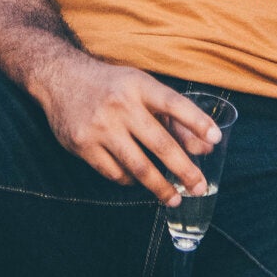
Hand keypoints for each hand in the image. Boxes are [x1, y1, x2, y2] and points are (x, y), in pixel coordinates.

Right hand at [32, 57, 220, 205]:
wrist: (60, 77)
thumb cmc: (111, 86)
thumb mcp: (141, 89)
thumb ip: (173, 118)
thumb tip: (205, 147)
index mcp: (138, 85)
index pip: (174, 103)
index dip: (197, 121)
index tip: (216, 139)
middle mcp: (120, 105)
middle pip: (160, 143)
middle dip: (184, 170)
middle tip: (200, 187)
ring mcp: (100, 127)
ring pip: (138, 166)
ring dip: (160, 186)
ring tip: (175, 198)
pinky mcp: (82, 145)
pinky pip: (114, 173)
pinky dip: (130, 181)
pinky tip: (137, 180)